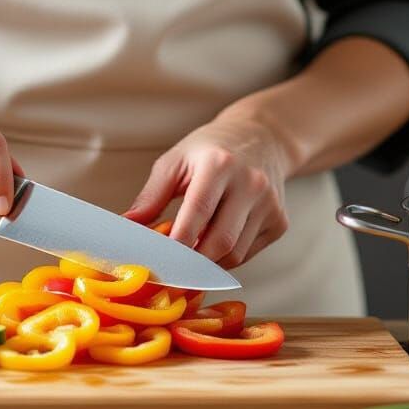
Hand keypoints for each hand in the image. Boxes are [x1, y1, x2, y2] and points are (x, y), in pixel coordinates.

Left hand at [124, 111, 293, 267]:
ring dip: (207, 263)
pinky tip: (213, 242)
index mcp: (220, 164)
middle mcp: (251, 183)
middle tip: (169, 268)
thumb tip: (128, 226)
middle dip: (191, 262)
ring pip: (235, 254)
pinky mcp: (280, 222)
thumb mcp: (175, 161)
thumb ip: (151, 196)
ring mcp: (270, 204)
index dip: (176, 244)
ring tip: (189, 251)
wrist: (262, 139)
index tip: (156, 260)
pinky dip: (226, 257)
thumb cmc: (211, 150)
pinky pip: (248, 254)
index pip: (197, 214)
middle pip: (220, 242)